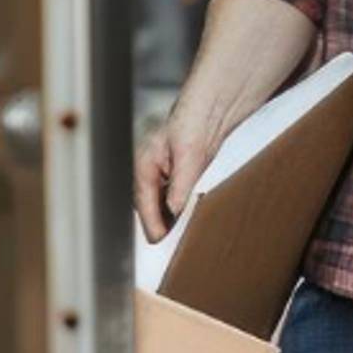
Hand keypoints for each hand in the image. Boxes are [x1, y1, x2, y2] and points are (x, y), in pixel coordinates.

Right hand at [133, 119, 216, 244]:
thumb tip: (173, 210)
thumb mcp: (189, 156)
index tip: (158, 239)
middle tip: (165, 244)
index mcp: (144, 163)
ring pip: (156, 203)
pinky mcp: (173, 175)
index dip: (150, 222)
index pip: (142, 200)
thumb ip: (179, 185)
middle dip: (155, 224)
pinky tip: (183, 219)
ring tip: (174, 236)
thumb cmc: (193, 122)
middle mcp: (148, 169)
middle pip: (146, 205)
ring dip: (164, 218)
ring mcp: (159, 172)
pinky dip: (173, 210)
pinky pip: (168, 198)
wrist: (210, 109)